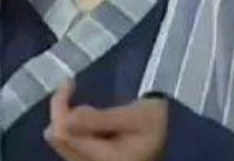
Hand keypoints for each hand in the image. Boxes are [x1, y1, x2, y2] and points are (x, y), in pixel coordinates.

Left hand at [45, 81, 168, 160]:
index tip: (70, 81)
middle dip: (63, 112)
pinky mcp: (89, 160)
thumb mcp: (133, 117)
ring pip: (61, 140)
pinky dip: (74, 126)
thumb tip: (66, 118)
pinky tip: (94, 121)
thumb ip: (98, 119)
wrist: (175, 137)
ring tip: (99, 113)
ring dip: (70, 118)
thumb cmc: (156, 123)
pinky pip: (70, 142)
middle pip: (58, 138)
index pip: (65, 134)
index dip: (60, 106)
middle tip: (76, 90)